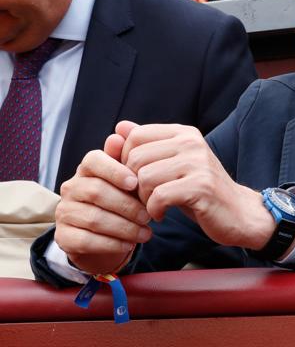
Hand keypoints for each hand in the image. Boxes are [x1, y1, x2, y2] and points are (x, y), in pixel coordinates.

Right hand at [53, 134, 151, 274]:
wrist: (109, 235)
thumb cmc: (124, 199)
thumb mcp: (130, 180)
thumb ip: (128, 157)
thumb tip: (120, 132)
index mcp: (88, 168)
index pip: (93, 160)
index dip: (114, 170)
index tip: (136, 182)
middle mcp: (71, 187)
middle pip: (97, 192)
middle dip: (127, 205)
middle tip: (150, 215)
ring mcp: (64, 212)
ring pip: (94, 218)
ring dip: (124, 227)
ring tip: (147, 233)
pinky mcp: (63, 237)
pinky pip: (86, 240)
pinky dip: (112, 243)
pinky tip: (130, 244)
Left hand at [117, 121, 273, 250]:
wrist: (238, 213)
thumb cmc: (199, 189)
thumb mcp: (173, 164)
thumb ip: (148, 145)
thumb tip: (119, 127)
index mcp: (185, 133)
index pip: (135, 136)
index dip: (125, 161)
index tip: (136, 179)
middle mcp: (192, 143)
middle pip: (136, 158)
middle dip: (132, 183)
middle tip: (144, 197)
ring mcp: (198, 163)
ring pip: (144, 178)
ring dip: (142, 199)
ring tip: (154, 206)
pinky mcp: (201, 186)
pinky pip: (159, 196)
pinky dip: (154, 210)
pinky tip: (161, 214)